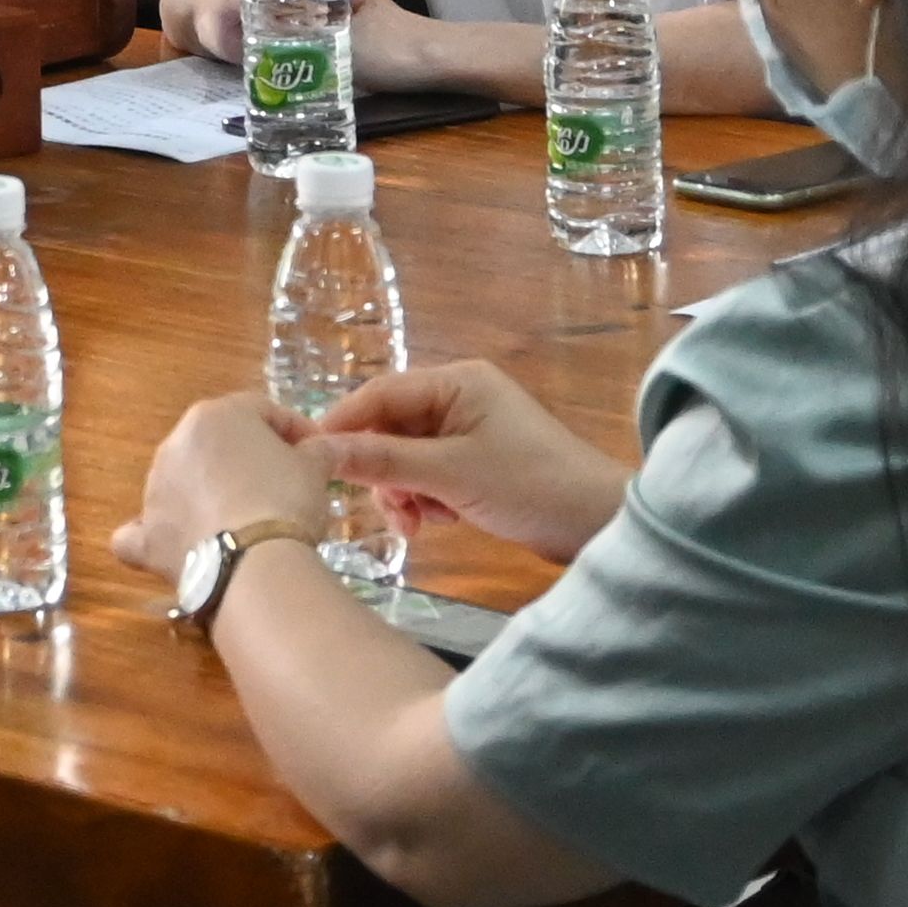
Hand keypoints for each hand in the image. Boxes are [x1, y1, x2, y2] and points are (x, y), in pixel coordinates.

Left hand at [117, 390, 330, 577]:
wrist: (253, 562)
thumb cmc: (285, 500)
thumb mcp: (314, 468)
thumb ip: (319, 450)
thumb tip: (328, 447)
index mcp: (214, 416)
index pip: (261, 410)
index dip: (293, 429)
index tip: (316, 452)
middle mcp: (175, 444)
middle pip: (216, 445)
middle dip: (246, 461)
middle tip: (282, 487)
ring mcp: (154, 490)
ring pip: (182, 484)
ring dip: (206, 495)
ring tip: (243, 522)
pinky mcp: (146, 534)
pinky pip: (141, 532)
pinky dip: (155, 537)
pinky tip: (174, 547)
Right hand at [311, 361, 623, 562]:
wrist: (597, 523)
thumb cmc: (530, 485)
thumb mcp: (450, 475)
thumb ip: (383, 463)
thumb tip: (318, 453)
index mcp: (456, 382)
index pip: (379, 394)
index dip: (341, 426)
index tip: (309, 460)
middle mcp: (459, 398)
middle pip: (389, 428)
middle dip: (383, 472)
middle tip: (392, 511)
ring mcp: (468, 431)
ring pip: (405, 457)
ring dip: (404, 492)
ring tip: (420, 524)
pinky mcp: (476, 462)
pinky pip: (428, 475)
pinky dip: (426, 499)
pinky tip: (441, 522)